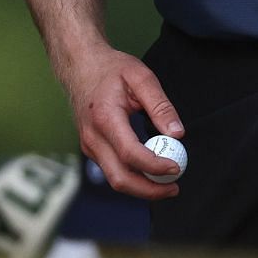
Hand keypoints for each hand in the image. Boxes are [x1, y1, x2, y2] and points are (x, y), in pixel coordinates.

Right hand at [59, 45, 185, 200]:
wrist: (80, 67)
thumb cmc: (111, 69)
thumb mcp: (141, 77)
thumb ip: (161, 105)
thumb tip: (177, 134)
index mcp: (105, 118)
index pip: (130, 153)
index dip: (155, 165)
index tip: (176, 167)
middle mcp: (93, 138)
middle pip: (120, 178)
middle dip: (149, 189)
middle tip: (174, 188)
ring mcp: (89, 146)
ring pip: (115, 179)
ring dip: (142, 187)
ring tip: (168, 184)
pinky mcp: (92, 149)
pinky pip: (112, 170)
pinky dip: (133, 177)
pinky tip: (152, 172)